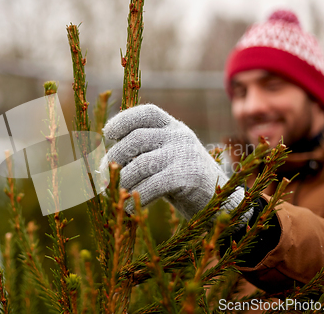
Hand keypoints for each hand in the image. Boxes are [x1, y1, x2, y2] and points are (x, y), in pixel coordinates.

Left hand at [101, 104, 250, 223]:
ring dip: (122, 180)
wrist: (220, 201)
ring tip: (114, 193)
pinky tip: (129, 209)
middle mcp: (180, 136)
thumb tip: (106, 162)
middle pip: (137, 138)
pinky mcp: (189, 176)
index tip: (108, 134)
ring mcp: (185, 154)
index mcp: (173, 127)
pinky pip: (154, 184)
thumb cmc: (183, 180)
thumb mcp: (166, 157)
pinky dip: (137, 197)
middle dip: (114, 157)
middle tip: (103, 175)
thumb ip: (144, 152)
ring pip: (142, 163)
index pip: (147, 113)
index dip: (124, 119)